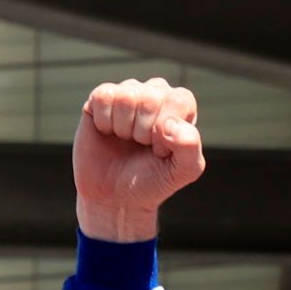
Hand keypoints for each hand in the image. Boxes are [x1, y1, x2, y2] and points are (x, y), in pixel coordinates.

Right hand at [74, 78, 204, 241]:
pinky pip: (103, 97)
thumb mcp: (183, 171)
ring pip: (125, 97)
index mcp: (180, 104)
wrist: (115, 197)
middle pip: (150, 99)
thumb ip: (189, 146)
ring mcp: (128, 93)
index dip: (164, 133)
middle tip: (139, 147)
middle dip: (141, 132)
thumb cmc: (153, 180)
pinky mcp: (101, 98)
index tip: (159, 151)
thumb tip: (168, 124)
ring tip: (125, 140)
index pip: (177, 102)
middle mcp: (156, 92)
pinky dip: (103, 121)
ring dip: (122, 128)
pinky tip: (107, 132)